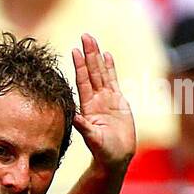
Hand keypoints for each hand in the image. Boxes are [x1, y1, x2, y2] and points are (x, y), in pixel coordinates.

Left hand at [72, 32, 135, 172]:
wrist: (116, 158)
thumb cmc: (103, 152)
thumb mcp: (93, 140)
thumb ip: (84, 127)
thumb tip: (75, 117)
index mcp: (88, 108)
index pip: (83, 83)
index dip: (79, 67)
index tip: (75, 51)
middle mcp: (96, 101)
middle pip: (92, 73)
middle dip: (88, 54)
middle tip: (85, 36)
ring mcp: (106, 100)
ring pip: (101, 74)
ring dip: (97, 57)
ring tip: (92, 40)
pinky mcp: (118, 102)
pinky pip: (113, 81)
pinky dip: (109, 68)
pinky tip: (106, 55)